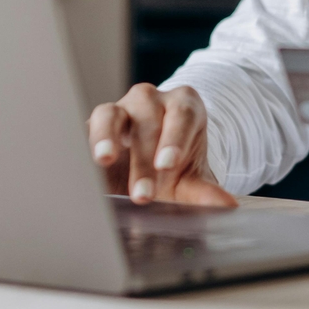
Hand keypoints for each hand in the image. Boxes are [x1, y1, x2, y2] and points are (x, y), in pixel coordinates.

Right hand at [87, 83, 236, 207]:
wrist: (149, 170)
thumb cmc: (173, 169)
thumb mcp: (191, 180)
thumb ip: (205, 191)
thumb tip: (228, 206)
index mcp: (183, 107)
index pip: (182, 115)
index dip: (174, 138)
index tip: (167, 165)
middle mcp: (150, 101)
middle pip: (147, 118)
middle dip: (144, 158)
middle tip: (142, 195)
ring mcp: (119, 110)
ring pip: (110, 113)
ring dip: (106, 136)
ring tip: (104, 159)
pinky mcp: (92, 126)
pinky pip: (84, 129)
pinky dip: (83, 145)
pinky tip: (80, 165)